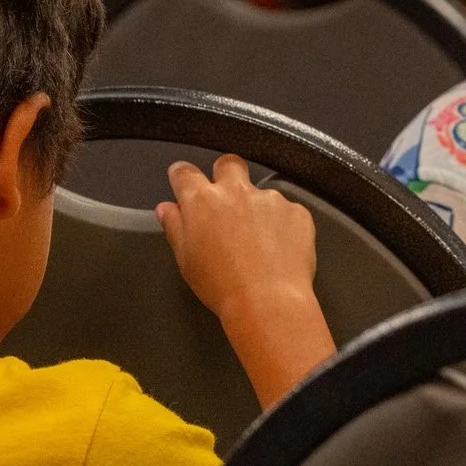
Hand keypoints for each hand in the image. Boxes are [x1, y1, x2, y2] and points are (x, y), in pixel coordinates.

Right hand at [157, 156, 336, 407]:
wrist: (267, 300)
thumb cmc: (223, 286)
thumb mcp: (186, 259)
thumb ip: (175, 226)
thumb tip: (168, 209)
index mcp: (202, 201)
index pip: (185, 172)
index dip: (182, 175)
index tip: (183, 179)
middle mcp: (237, 192)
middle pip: (228, 164)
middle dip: (225, 174)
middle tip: (226, 199)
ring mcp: (271, 199)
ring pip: (261, 192)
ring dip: (258, 208)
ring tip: (258, 241)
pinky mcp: (298, 212)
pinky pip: (288, 211)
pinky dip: (283, 224)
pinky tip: (279, 248)